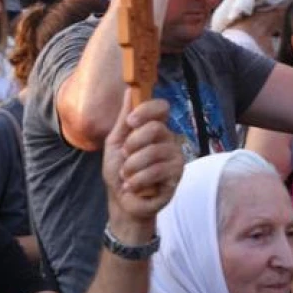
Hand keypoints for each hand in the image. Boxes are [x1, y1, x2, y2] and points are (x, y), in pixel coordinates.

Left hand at [102, 91, 183, 234]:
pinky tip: (134, 186)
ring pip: (154, 152)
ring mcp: (175, 157)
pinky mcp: (177, 175)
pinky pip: (157, 171)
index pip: (161, 108)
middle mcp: (169, 140)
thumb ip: (123, 119)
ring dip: (132, 166)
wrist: (122, 202)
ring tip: (127, 176)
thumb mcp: (115, 143)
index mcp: (155, 129)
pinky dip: (138, 180)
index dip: (146, 111)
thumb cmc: (119, 172)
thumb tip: (129, 90)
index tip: (130, 122)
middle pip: (156, 128)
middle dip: (133, 145)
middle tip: (125, 157)